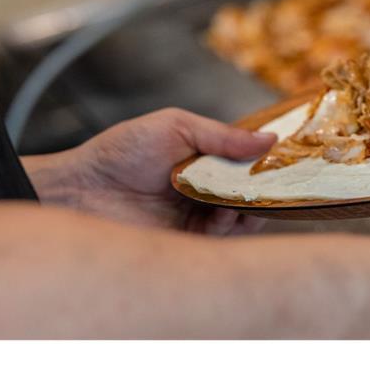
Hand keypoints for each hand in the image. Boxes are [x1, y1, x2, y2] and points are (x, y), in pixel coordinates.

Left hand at [27, 108, 274, 233]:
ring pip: (242, 217)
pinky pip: (220, 240)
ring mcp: (198, 216)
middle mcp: (206, 189)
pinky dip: (230, 227)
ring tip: (245, 197)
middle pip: (250, 192)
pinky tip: (225, 214)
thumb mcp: (176, 127)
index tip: (289, 158)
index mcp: (205, 159)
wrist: (80, 190)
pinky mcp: (186, 242)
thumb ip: (223, 135)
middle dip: (266, 188)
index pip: (248, 162)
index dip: (268, 161)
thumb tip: (270, 139)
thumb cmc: (121, 152)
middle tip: (275, 182)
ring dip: (250, 207)